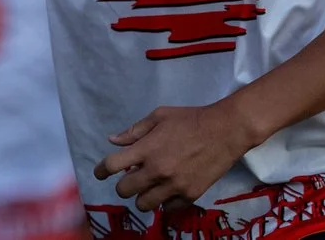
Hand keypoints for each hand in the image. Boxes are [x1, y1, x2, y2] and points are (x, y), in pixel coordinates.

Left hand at [93, 101, 256, 210]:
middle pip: (124, 190)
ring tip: (148, 187)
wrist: (225, 131)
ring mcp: (174, 186)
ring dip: (141, 196)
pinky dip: (163, 202)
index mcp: (146, 149)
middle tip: (129, 178)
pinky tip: (166, 191)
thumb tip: (112, 141)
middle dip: (122, 185)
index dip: (100, 171)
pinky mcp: (190, 195)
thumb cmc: (190, 119)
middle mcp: (157, 171)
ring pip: (144, 204)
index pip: (112, 166)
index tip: (99, 173)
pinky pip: (167, 209)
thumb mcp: (159, 116)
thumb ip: (134, 131)